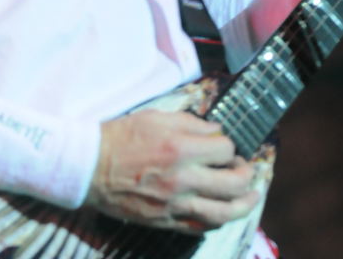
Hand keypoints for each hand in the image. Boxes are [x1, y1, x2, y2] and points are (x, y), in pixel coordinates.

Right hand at [86, 108, 258, 233]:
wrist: (90, 167)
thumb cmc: (122, 136)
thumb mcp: (156, 117)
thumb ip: (190, 122)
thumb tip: (216, 131)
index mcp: (180, 148)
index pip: (225, 150)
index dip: (231, 145)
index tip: (226, 144)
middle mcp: (182, 179)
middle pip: (233, 184)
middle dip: (247, 175)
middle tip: (247, 169)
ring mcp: (175, 205)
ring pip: (224, 213)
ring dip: (244, 204)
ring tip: (252, 196)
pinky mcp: (166, 222)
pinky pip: (202, 226)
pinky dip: (218, 220)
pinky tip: (224, 212)